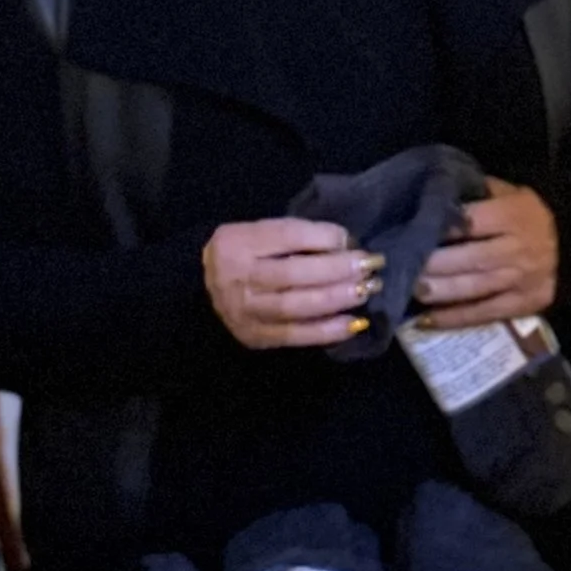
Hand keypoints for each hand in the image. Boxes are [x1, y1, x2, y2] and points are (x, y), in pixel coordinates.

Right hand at [202, 218, 378, 351]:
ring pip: (295, 306)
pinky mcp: (254, 337)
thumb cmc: (244, 254)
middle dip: (336, 269)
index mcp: (238, 242)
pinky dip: (327, 331)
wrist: (201, 286)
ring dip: (336, 298)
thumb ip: (296, 236)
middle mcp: (237, 277)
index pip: (286, 235)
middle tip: (369, 266)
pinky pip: (295, 336)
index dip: (322, 237)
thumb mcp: (260, 233)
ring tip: (365, 290)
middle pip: (292, 273)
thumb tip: (346, 244)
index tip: (350, 239)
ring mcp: (244, 311)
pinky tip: (353, 323)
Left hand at [412, 181, 558, 329]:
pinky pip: (485, 313)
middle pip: (472, 258)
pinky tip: (428, 319)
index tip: (415, 231)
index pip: (473, 222)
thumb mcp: (510, 192)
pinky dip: (456, 318)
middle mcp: (518, 249)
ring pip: (476, 288)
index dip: (443, 228)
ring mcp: (521, 280)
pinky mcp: (522, 305)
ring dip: (441, 292)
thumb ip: (477, 193)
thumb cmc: (529, 215)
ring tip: (412, 290)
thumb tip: (435, 194)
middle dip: (436, 265)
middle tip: (406, 266)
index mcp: (514, 216)